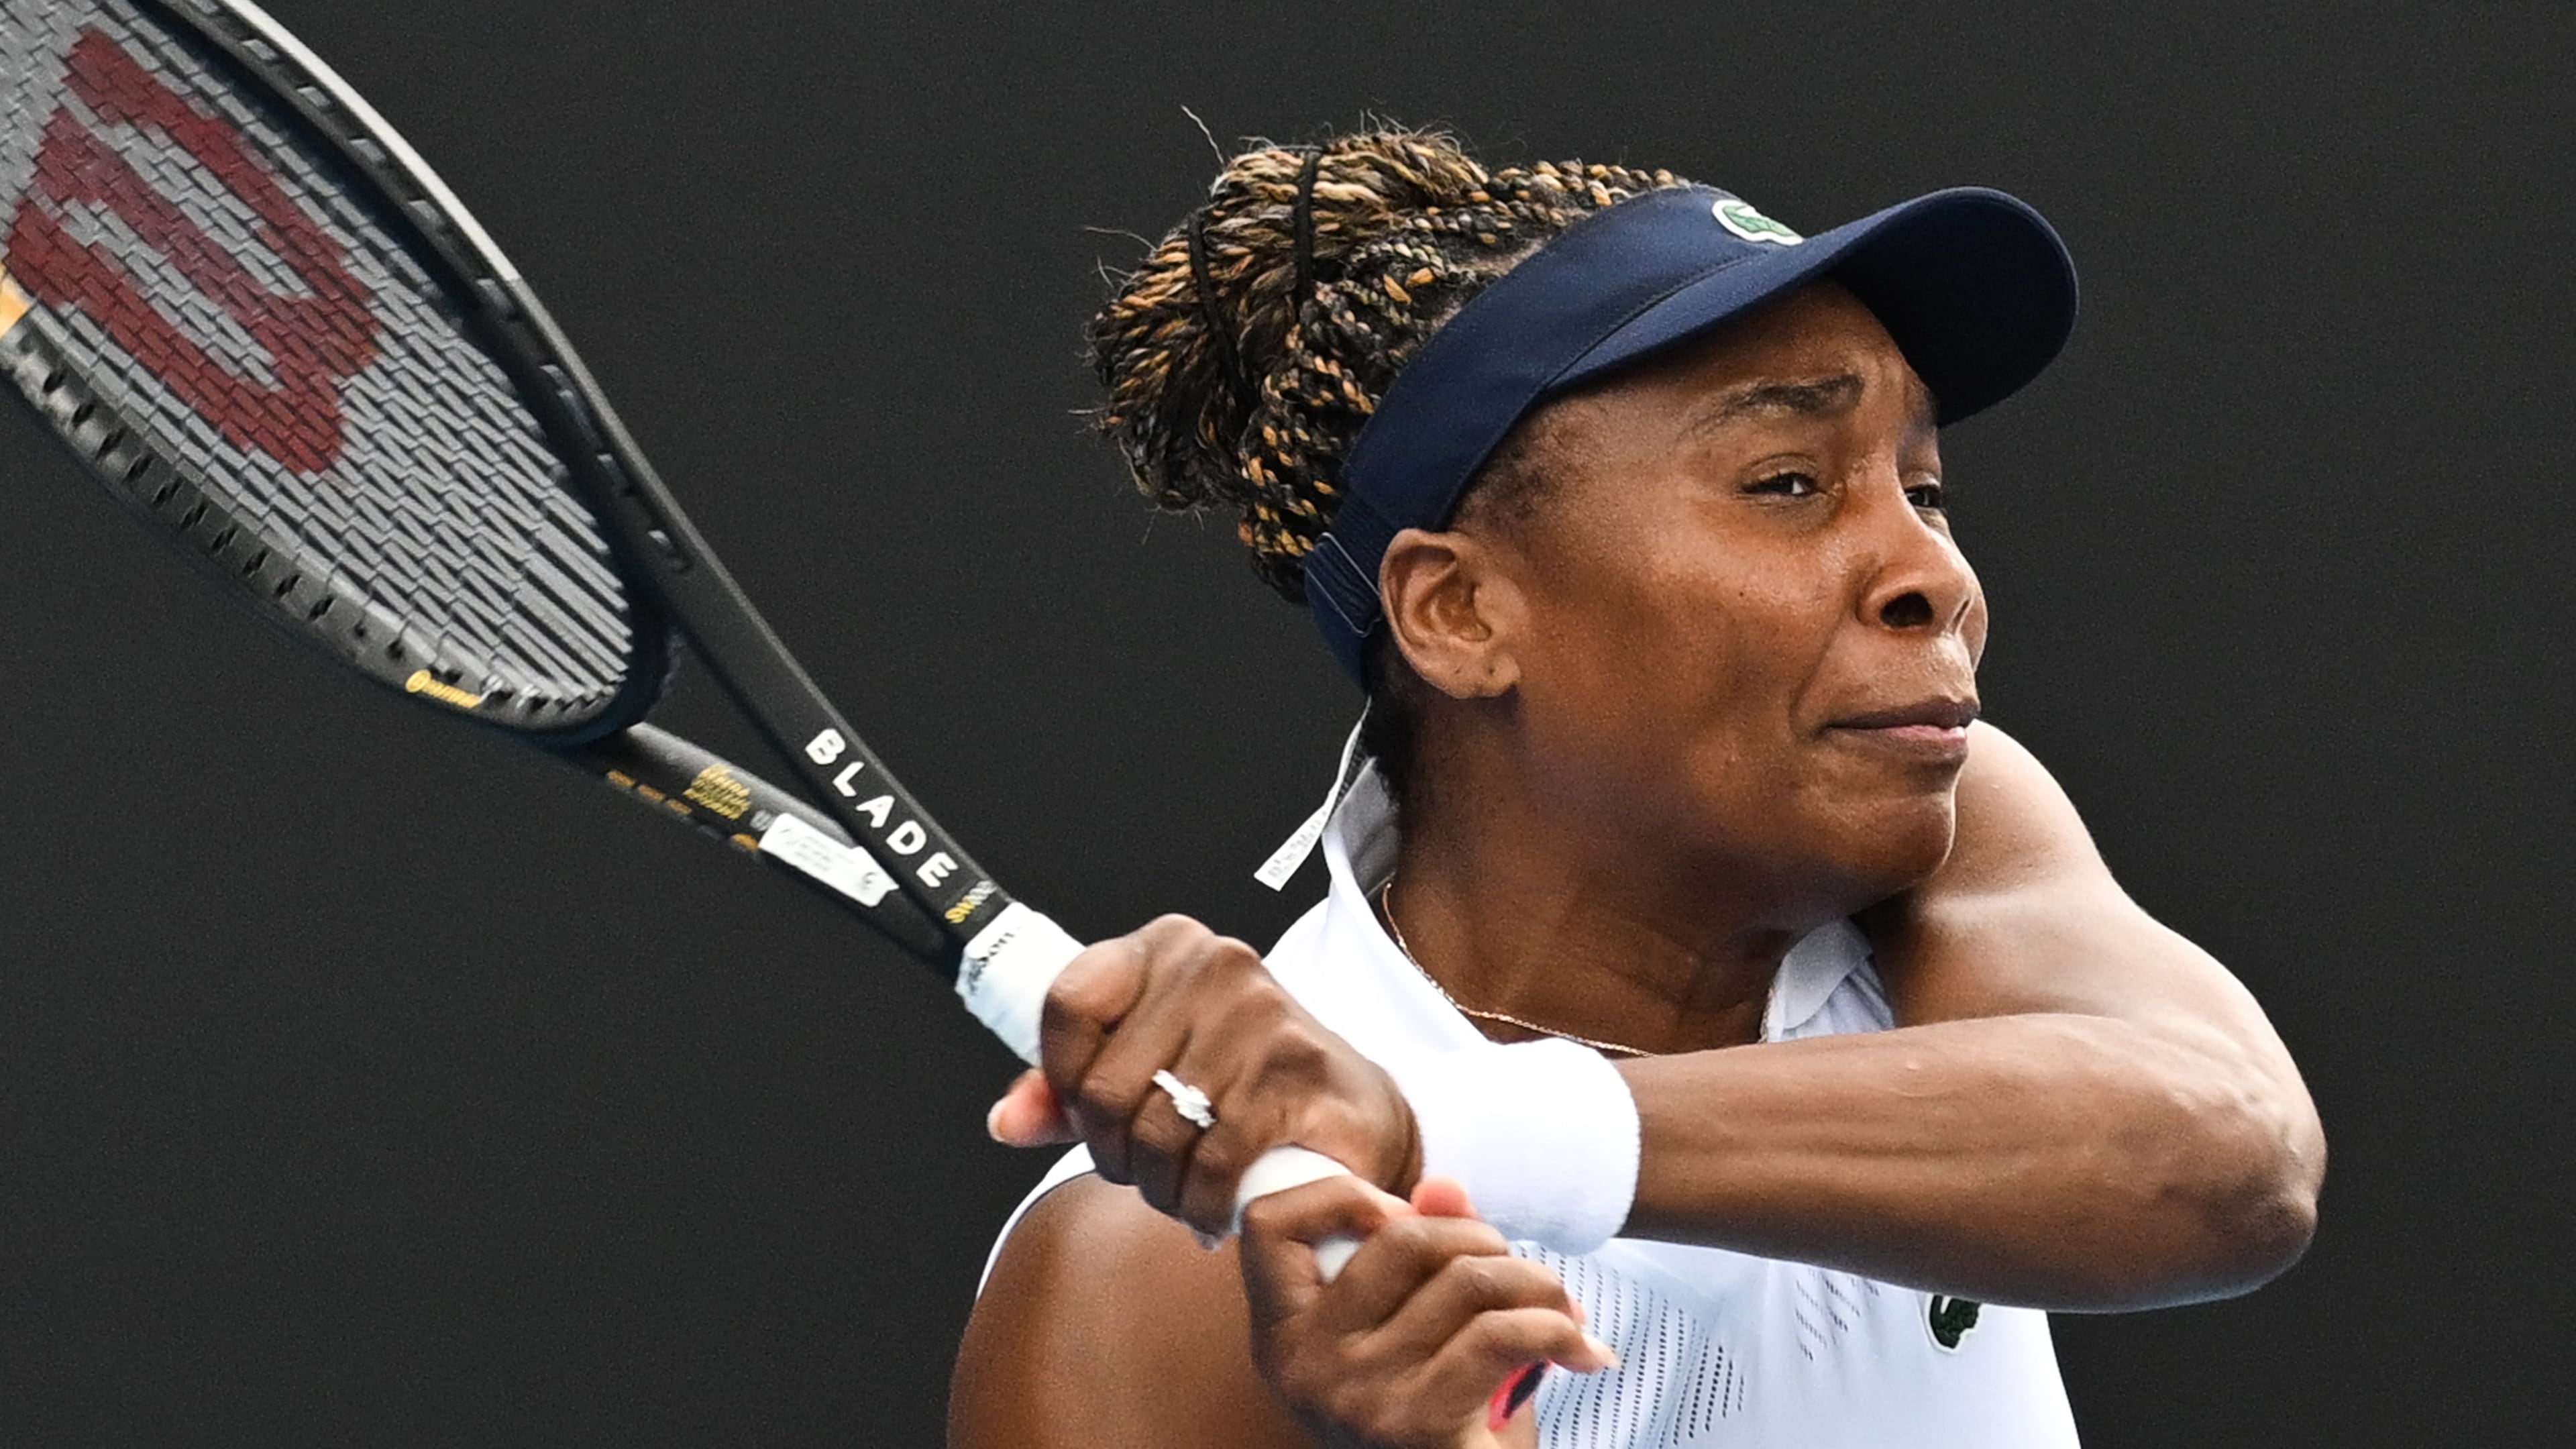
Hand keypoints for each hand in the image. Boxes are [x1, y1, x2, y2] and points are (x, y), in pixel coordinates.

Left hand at [986, 914, 1420, 1237]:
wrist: (1352, 1106)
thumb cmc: (1240, 1083)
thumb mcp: (1146, 1068)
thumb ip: (1067, 1092)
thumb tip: (1007, 1122)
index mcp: (1165, 947)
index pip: (1066, 1006)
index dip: (1060, 1081)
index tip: (1088, 1114)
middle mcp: (1214, 964)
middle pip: (1104, 1089)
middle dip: (1114, 1154)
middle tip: (1147, 1171)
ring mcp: (1260, 1013)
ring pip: (1157, 1134)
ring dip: (1160, 1188)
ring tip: (1181, 1191)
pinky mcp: (1299, 1069)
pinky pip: (1213, 1161)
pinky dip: (1203, 1203)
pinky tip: (1213, 1207)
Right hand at [1240, 1174, 1613, 1448]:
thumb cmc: (1425, 1423)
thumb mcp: (1404, 1337)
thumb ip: (1416, 1256)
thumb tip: (1444, 1188)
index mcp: (1280, 1337)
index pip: (1269, 1225)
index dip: (1338, 1196)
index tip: (1398, 1216)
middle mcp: (1306, 1367)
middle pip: (1404, 1240)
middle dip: (1481, 1237)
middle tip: (1515, 1269)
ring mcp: (1358, 1397)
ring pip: (1469, 1280)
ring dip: (1537, 1281)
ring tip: (1561, 1305)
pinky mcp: (1418, 1426)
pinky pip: (1503, 1333)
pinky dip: (1557, 1327)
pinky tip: (1581, 1346)